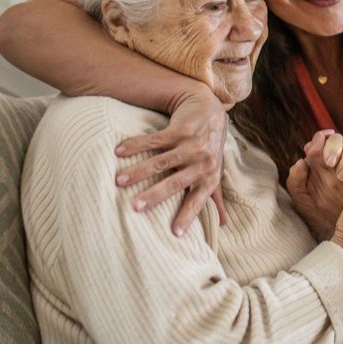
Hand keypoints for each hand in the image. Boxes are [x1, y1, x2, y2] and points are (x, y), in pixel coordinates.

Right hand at [114, 87, 228, 234]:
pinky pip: (155, 140)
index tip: (175, 233)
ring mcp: (192, 145)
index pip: (198, 200)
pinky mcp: (180, 130)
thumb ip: (216, 198)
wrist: (209, 109)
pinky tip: (119, 151)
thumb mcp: (215, 172)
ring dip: (138, 171)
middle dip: (155, 196)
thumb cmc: (210, 148)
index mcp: (210, 178)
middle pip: (176, 183)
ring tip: (118, 181)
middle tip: (135, 207)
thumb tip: (224, 224)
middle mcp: (203, 162)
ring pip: (161, 161)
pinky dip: (136, 145)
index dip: (187, 216)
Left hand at [286, 131, 342, 238]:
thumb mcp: (304, 202)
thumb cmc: (320, 217)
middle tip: (340, 174)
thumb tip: (301, 161)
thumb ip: (295, 182)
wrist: (342, 235)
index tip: (327, 161)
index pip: (324, 140)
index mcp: (323, 162)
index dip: (326, 144)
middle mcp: (342, 159)